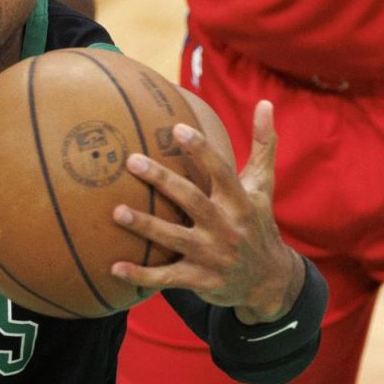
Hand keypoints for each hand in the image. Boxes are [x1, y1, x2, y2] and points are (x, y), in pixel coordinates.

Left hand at [108, 101, 299, 321]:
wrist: (269, 281)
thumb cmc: (258, 223)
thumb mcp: (262, 187)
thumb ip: (264, 147)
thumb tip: (267, 103)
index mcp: (240, 201)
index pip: (221, 171)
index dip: (201, 150)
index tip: (177, 129)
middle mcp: (227, 227)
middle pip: (192, 200)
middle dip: (163, 181)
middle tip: (131, 160)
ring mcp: (213, 255)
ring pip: (175, 239)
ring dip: (146, 226)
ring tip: (115, 212)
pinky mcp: (200, 280)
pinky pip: (167, 278)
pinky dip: (141, 275)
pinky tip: (113, 267)